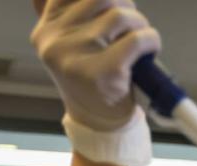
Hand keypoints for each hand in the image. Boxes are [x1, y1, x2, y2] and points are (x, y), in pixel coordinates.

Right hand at [31, 0, 160, 131]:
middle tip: (131, 27)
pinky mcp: (103, 72)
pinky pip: (138, 39)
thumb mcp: (72, 42)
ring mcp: (77, 57)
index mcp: (46, 29)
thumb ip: (73, 13)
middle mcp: (55, 41)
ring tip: (139, 42)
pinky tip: (148, 53)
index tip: (114, 7)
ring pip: (121, 14)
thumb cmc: (92, 77)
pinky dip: (151, 41)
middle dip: (124, 6)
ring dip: (139, 24)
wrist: (98, 123)